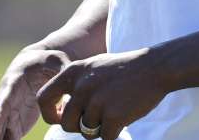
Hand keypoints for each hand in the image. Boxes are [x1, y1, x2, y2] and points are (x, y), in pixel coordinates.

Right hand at [0, 47, 70, 139]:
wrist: (36, 66)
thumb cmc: (46, 61)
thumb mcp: (56, 61)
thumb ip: (62, 72)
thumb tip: (72, 84)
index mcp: (13, 82)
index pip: (4, 100)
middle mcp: (7, 99)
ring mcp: (10, 112)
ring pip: (0, 128)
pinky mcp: (15, 121)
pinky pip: (8, 135)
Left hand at [36, 49, 169, 139]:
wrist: (155, 67)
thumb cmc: (125, 70)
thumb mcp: (94, 68)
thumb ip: (76, 86)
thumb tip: (62, 113)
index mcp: (73, 72)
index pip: (44, 98)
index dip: (50, 114)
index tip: (63, 117)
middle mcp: (81, 86)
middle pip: (67, 123)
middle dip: (79, 127)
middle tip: (97, 119)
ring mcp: (97, 101)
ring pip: (86, 132)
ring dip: (99, 128)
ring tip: (115, 111)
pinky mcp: (113, 115)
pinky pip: (105, 137)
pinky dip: (115, 132)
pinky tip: (125, 115)